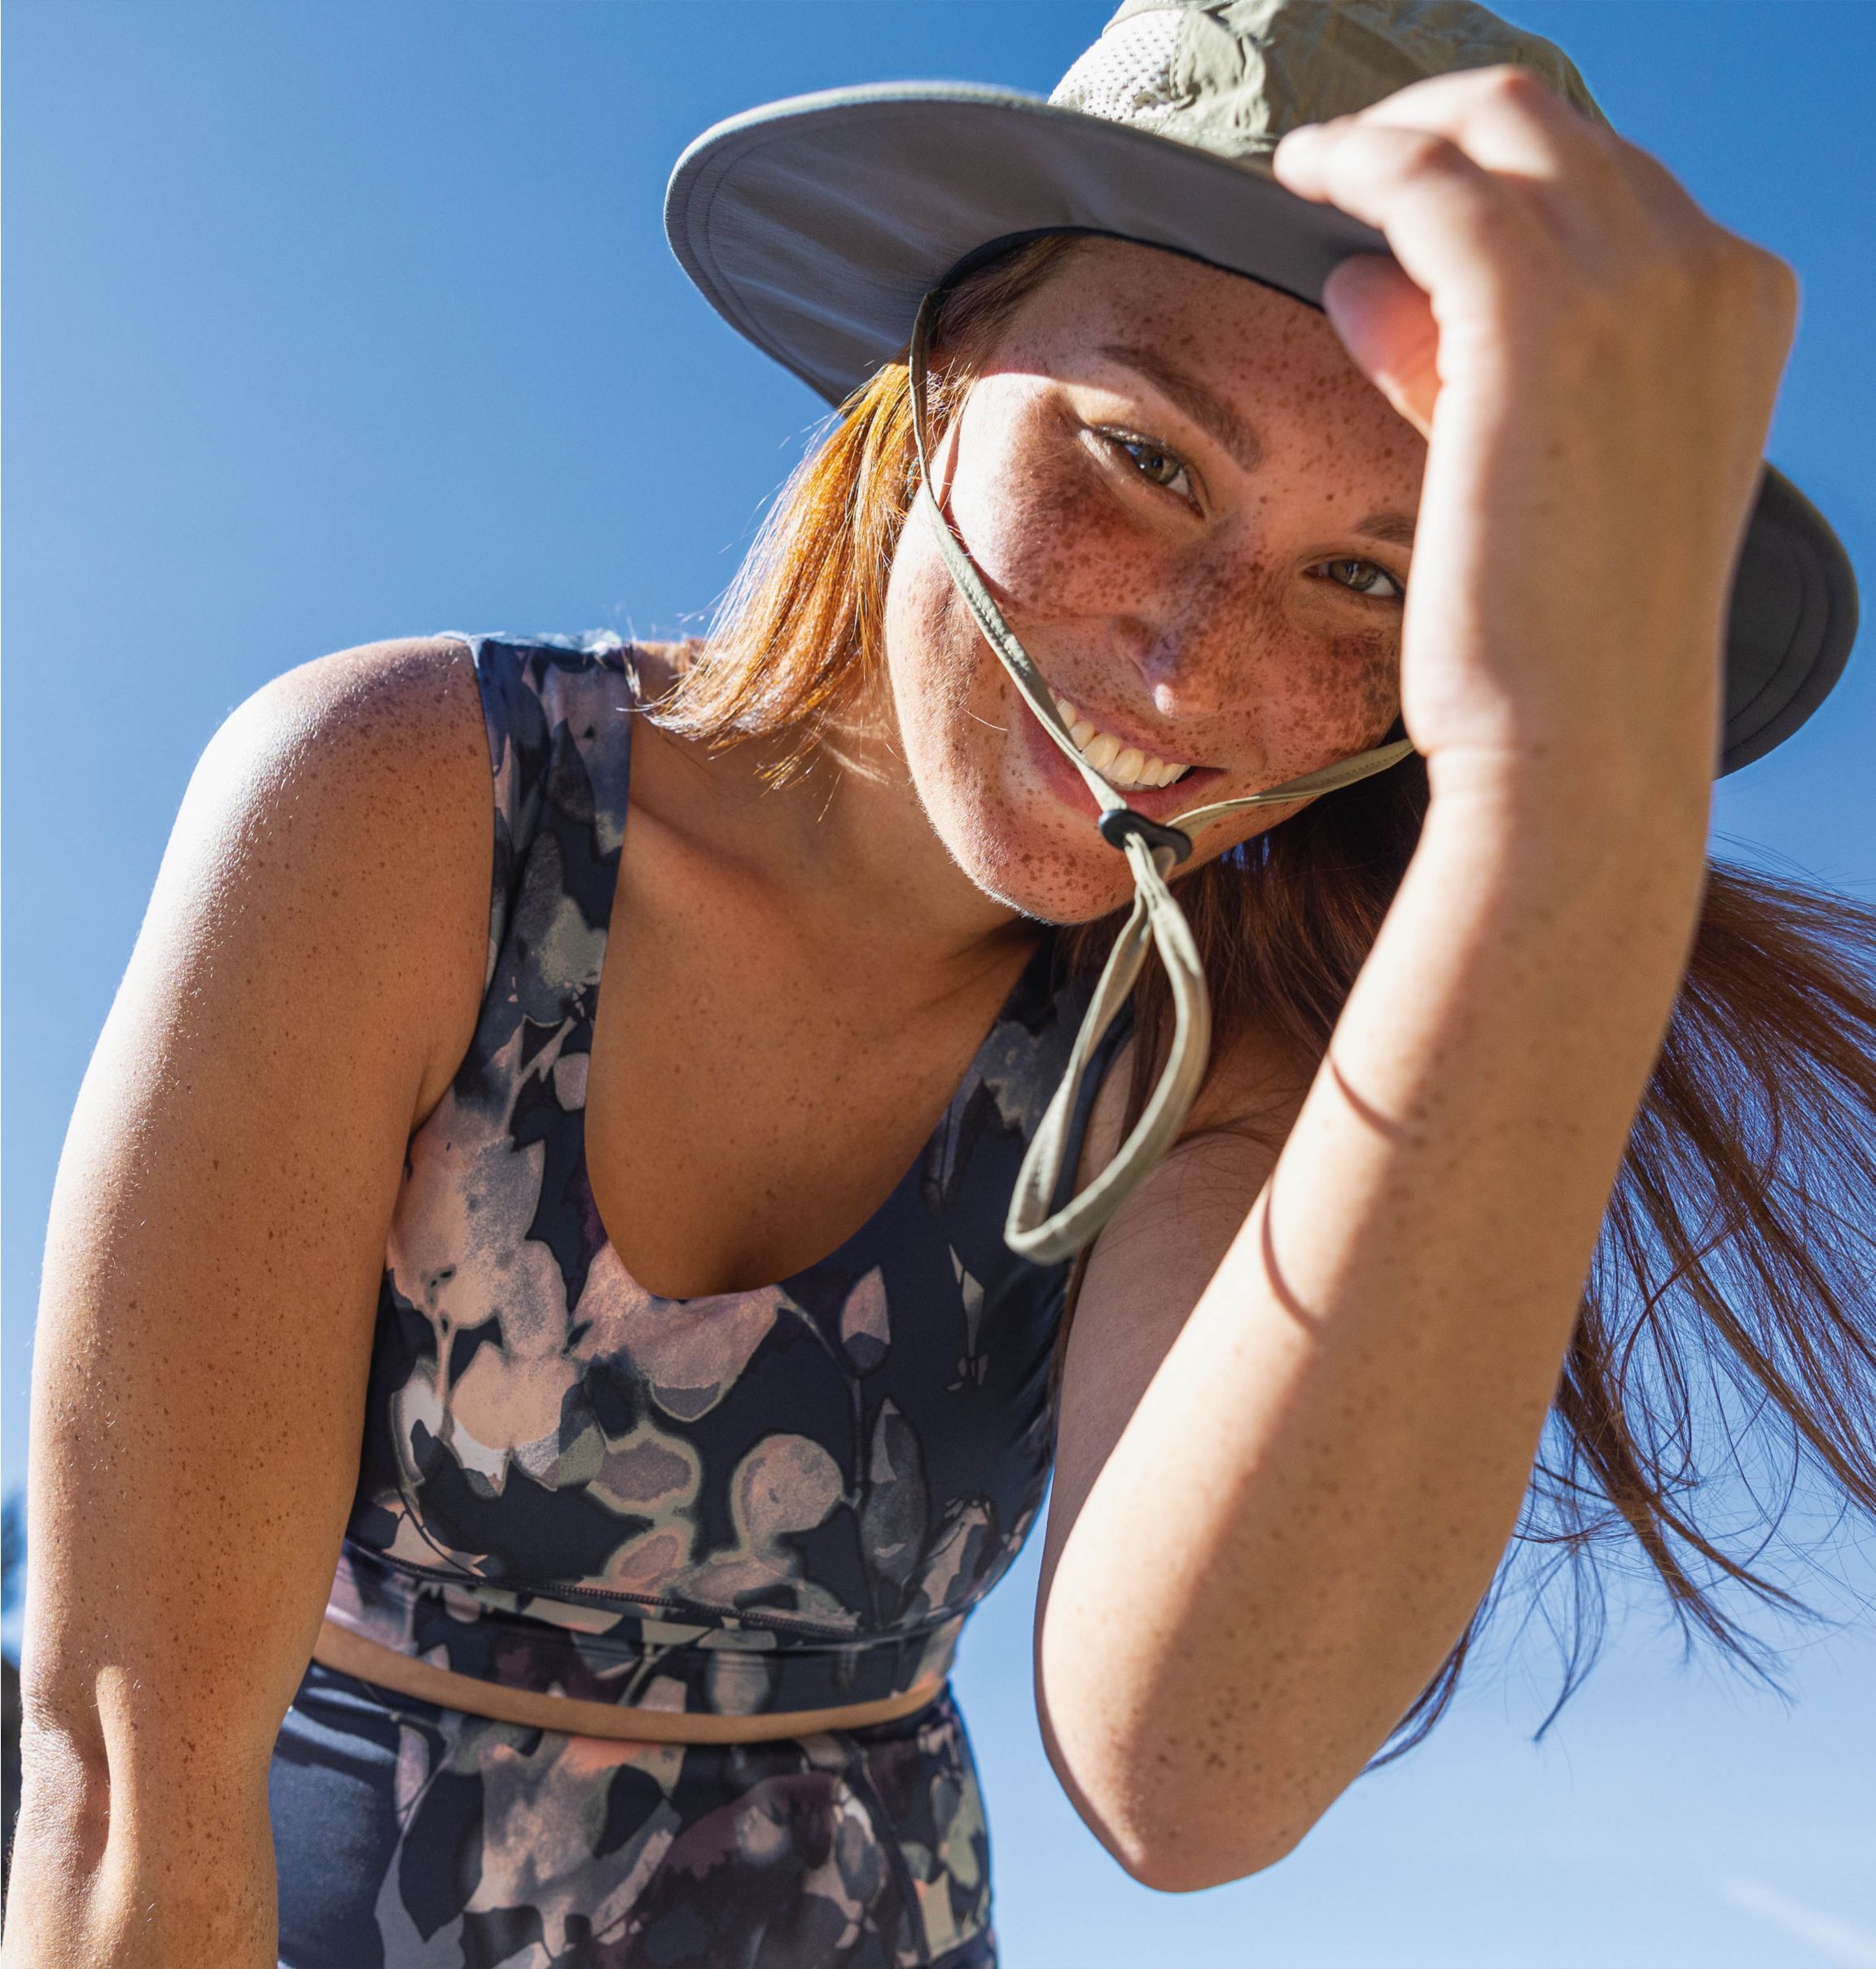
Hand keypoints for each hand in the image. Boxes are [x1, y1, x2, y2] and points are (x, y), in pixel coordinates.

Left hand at [1272, 66, 1798, 805]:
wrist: (1582, 739)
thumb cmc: (1556, 641)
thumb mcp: (1529, 475)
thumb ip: (1456, 368)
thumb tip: (1359, 279)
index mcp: (1739, 307)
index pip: (1609, 184)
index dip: (1500, 174)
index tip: (1412, 189)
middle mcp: (1708, 271)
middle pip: (1556, 130)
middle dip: (1443, 125)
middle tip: (1350, 159)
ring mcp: (1640, 281)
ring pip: (1496, 126)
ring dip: (1390, 132)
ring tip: (1311, 162)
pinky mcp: (1539, 315)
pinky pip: (1431, 181)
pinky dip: (1359, 160)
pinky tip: (1300, 174)